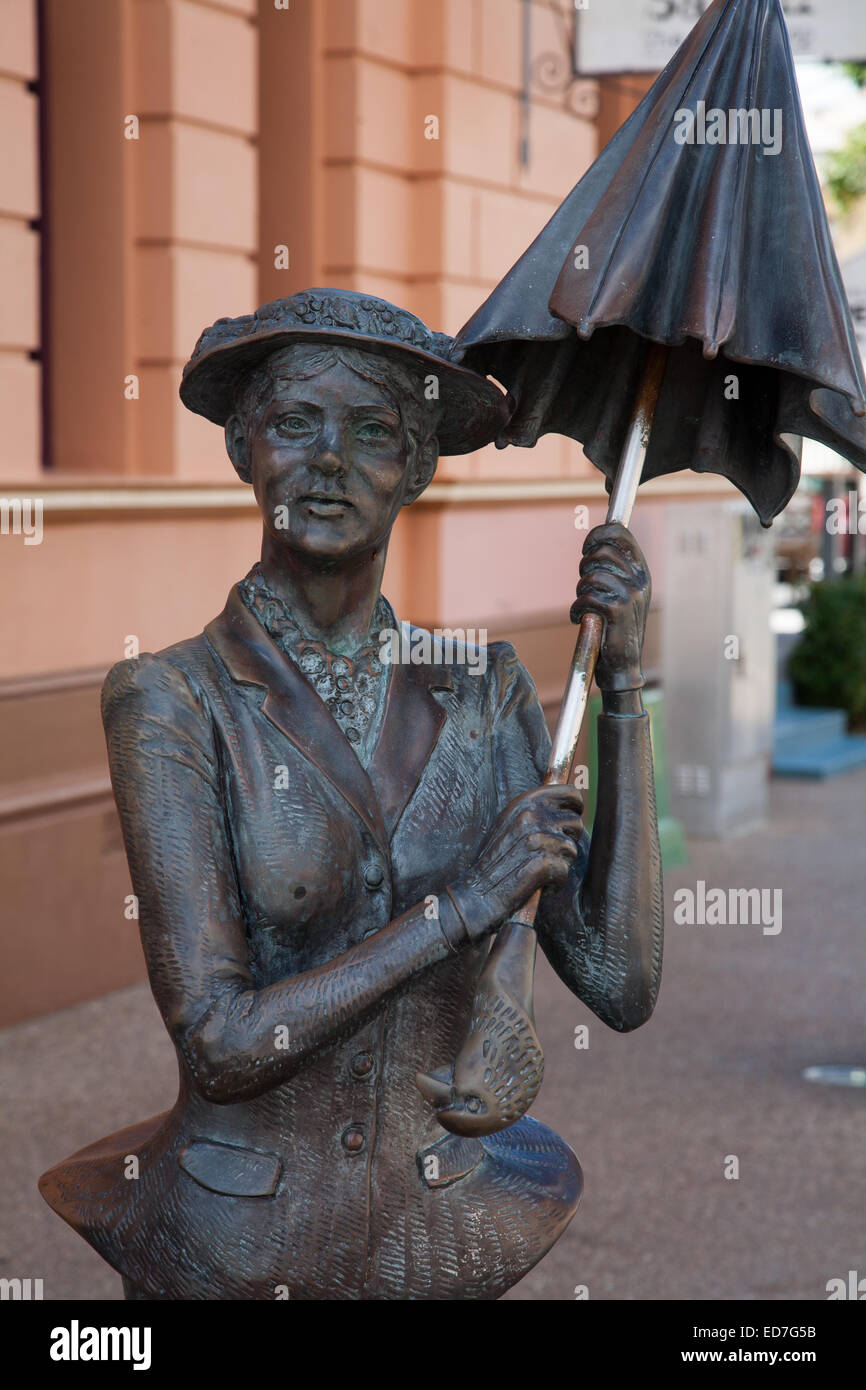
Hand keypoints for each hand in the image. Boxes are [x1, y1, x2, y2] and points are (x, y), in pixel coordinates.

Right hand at [448, 785, 583, 938]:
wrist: (476, 893)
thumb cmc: (494, 861)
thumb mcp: (509, 824)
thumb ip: (535, 810)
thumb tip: (566, 802)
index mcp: (524, 802)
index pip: (569, 793)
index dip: (575, 808)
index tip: (568, 821)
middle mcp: (531, 816)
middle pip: (575, 823)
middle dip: (567, 841)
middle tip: (547, 854)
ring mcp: (537, 839)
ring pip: (572, 850)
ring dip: (559, 865)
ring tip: (537, 871)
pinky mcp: (542, 863)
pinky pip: (564, 871)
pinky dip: (554, 883)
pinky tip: (536, 885)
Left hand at [570, 522, 650, 691]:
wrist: (623, 664)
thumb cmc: (616, 627)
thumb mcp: (621, 593)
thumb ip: (614, 569)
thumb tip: (594, 542)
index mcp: (641, 572)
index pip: (621, 534)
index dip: (598, 534)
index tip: (586, 546)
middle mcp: (639, 580)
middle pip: (602, 552)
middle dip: (585, 566)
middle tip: (584, 584)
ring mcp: (631, 596)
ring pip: (591, 576)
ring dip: (580, 591)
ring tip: (584, 605)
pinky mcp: (618, 611)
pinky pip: (587, 597)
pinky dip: (577, 609)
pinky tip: (579, 617)